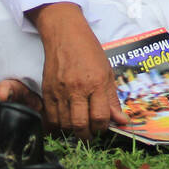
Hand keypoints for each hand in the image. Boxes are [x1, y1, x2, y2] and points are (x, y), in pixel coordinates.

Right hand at [31, 3, 128, 140]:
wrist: (65, 34)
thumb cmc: (89, 51)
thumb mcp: (107, 72)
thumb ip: (112, 99)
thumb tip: (121, 121)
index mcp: (96, 82)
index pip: (100, 117)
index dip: (102, 128)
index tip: (102, 127)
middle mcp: (77, 88)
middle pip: (80, 124)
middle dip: (87, 135)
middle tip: (90, 133)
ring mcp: (60, 90)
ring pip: (64, 123)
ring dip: (72, 130)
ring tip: (78, 126)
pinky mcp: (47, 90)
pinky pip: (50, 116)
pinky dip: (57, 124)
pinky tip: (64, 121)